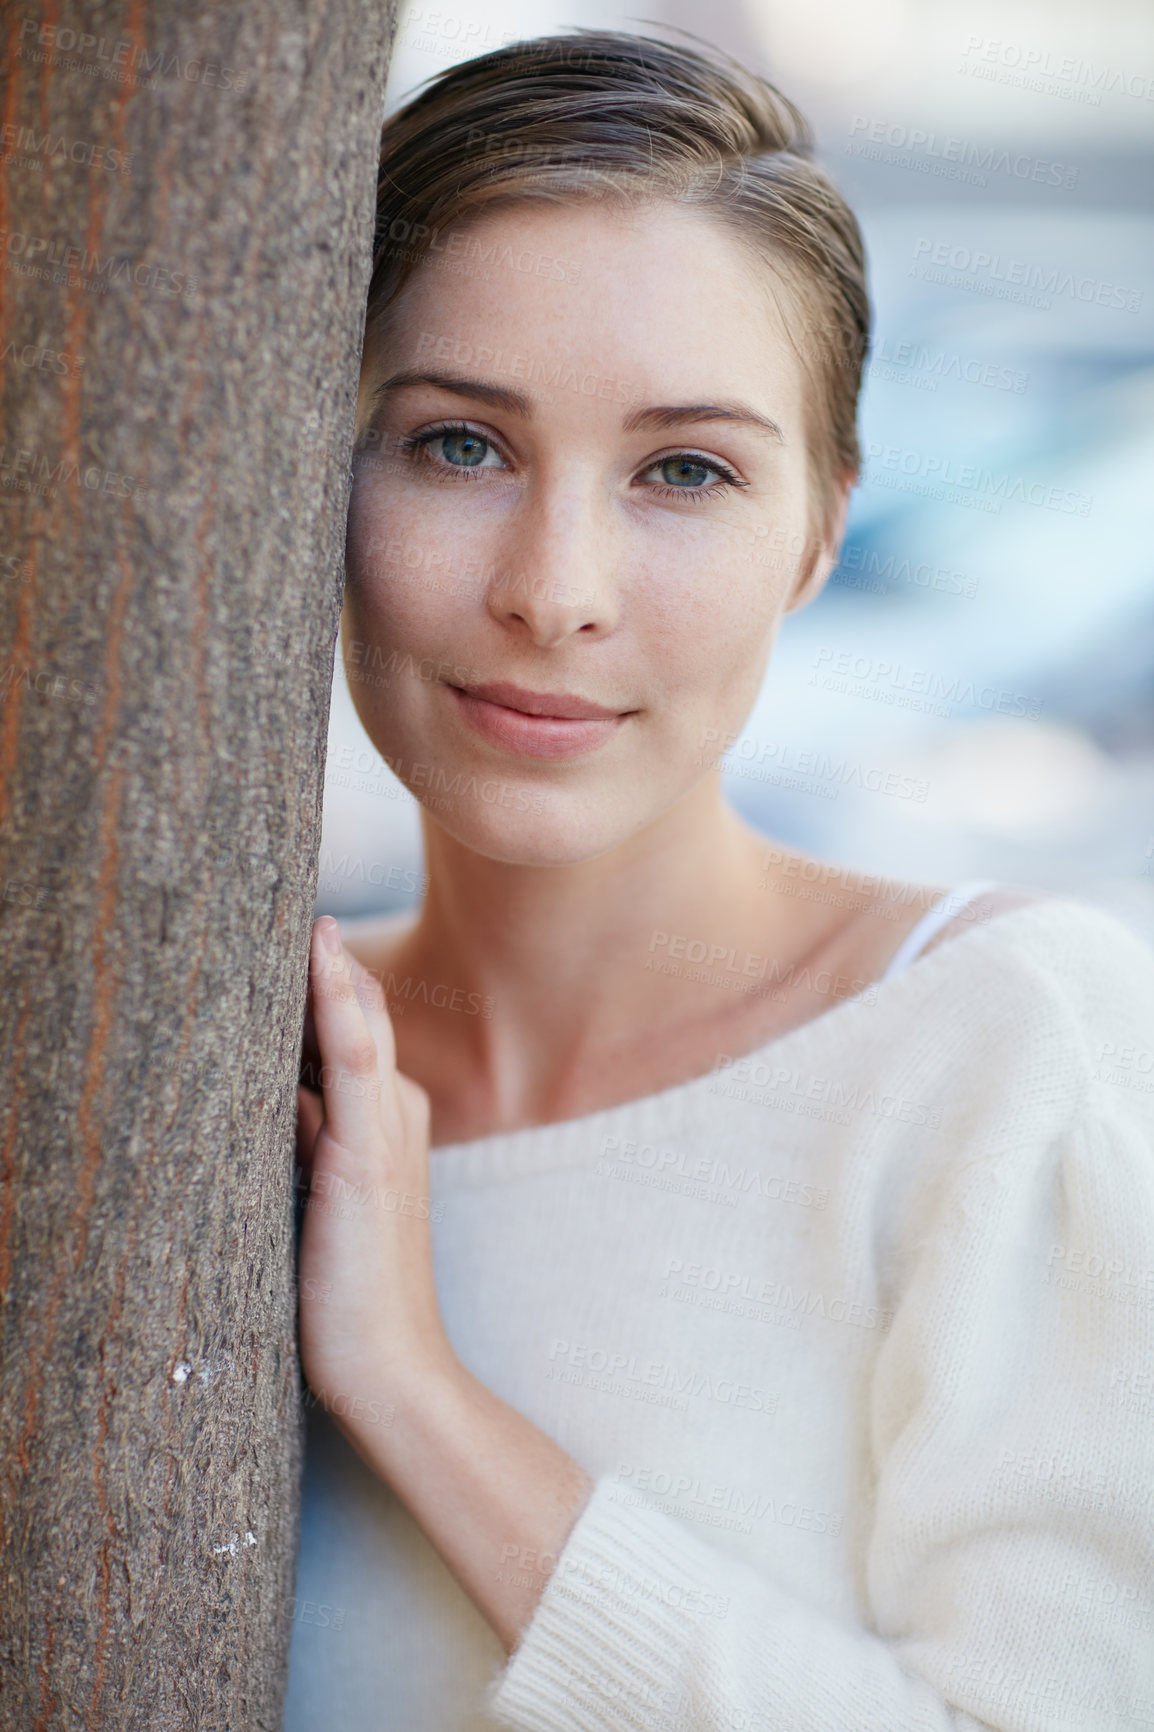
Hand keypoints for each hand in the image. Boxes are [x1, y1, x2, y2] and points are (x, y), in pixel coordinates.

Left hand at [296, 916, 451, 1428]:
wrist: (390, 1365)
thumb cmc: (349, 1292)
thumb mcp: (322, 1196)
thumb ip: (307, 1138)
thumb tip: (278, 1089)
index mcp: (386, 1121)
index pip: (352, 1029)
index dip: (322, 978)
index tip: (286, 927)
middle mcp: (396, 1112)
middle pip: (360, 1012)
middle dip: (325, 958)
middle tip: (285, 899)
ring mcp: (388, 1129)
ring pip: (360, 1022)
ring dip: (329, 963)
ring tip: (302, 905)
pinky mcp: (367, 1155)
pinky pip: (355, 1059)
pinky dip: (338, 1003)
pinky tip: (320, 955)